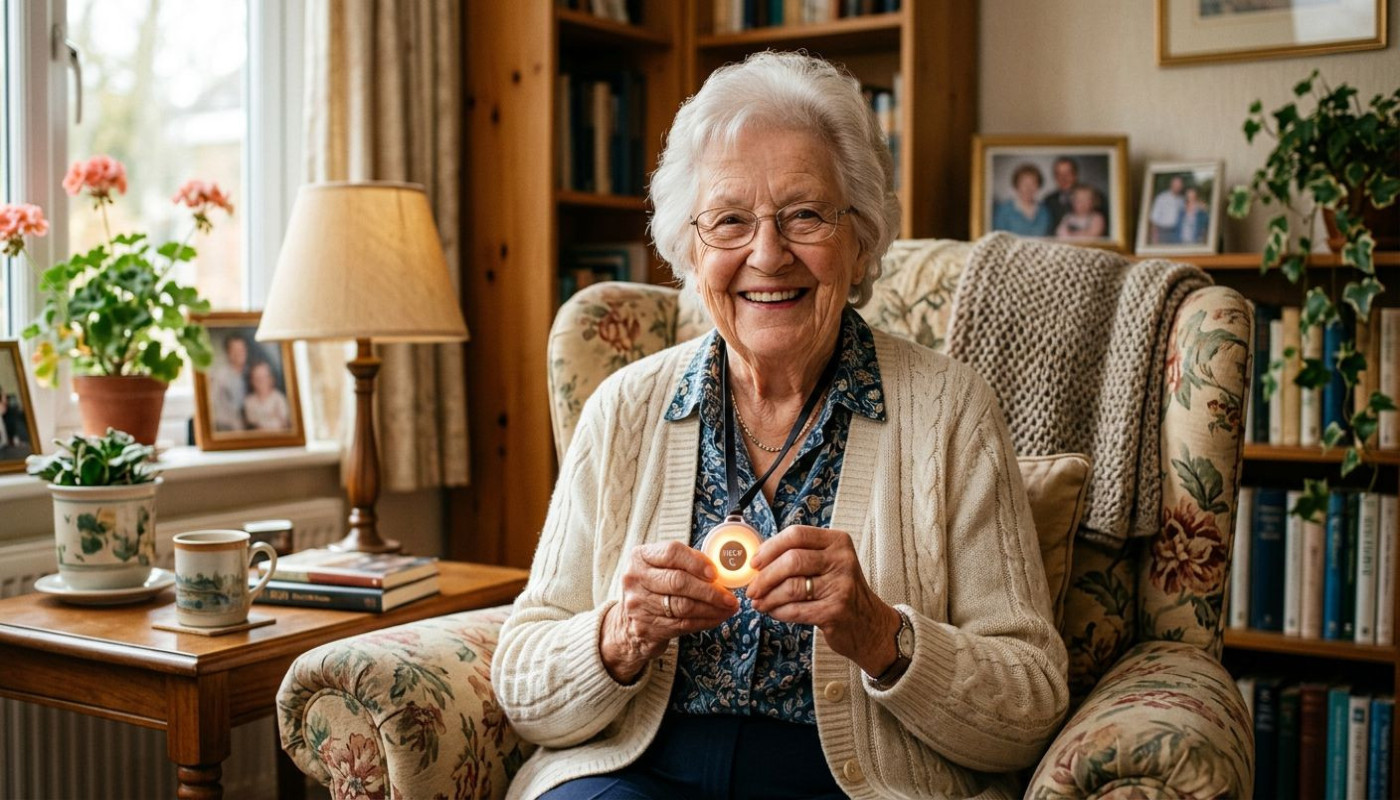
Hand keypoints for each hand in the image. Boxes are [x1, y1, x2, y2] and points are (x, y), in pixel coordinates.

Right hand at [600, 541, 740, 683]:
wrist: (627, 623)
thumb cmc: (652, 588)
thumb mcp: (659, 567)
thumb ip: (684, 563)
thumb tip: (719, 570)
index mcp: (640, 557)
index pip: (671, 553)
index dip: (696, 562)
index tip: (716, 573)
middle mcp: (635, 579)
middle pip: (679, 582)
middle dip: (710, 590)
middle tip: (730, 596)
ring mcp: (639, 604)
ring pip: (683, 606)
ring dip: (712, 608)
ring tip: (729, 608)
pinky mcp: (646, 627)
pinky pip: (683, 624)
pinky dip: (705, 621)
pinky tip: (717, 618)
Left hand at [746, 526, 900, 676]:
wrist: (869, 624)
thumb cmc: (840, 591)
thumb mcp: (829, 563)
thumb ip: (801, 556)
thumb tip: (758, 561)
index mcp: (838, 541)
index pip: (796, 534)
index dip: (770, 548)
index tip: (754, 562)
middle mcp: (842, 560)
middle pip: (791, 560)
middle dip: (764, 577)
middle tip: (751, 589)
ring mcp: (841, 586)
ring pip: (791, 587)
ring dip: (768, 597)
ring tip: (758, 603)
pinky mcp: (835, 611)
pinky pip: (796, 610)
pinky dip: (779, 612)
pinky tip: (773, 612)